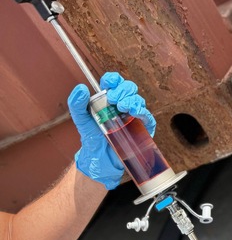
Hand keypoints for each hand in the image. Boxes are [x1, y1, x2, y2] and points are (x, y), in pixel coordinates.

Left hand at [68, 72, 156, 189]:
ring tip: (123, 108)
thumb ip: (77, 105)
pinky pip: (147, 116)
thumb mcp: (81, 121)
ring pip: (139, 100)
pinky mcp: (142, 128)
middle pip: (129, 88)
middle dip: (123, 90)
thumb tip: (81, 88)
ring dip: (132, 100)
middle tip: (114, 99)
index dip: (114, 79)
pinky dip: (142, 112)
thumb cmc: (92, 139)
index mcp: (109, 100)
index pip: (115, 83)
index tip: (108, 83)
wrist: (100, 160)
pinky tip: (135, 113)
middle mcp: (123, 105)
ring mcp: (133, 116)